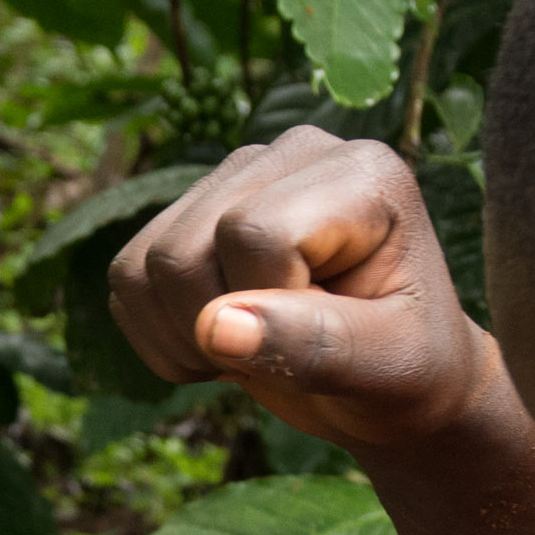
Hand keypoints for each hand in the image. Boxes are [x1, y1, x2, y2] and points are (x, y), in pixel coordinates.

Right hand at [108, 129, 495, 452]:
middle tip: (283, 357)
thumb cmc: (408, 371)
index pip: (254, 233)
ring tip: (256, 352)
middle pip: (182, 252)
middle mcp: (291, 153)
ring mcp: (233, 177)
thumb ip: (315, 343)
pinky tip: (224, 341)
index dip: (271, 308)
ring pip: (141, 267)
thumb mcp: (389, 368)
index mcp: (360, 171)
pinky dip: (159, 336)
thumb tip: (216, 326)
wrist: (390, 382)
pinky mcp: (190, 212)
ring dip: (183, 341)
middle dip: (217, 333)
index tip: (327, 340)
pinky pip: (125, 281)